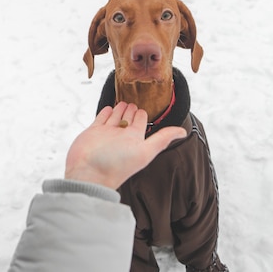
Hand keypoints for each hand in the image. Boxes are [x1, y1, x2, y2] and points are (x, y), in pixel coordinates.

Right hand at [65, 102, 186, 189]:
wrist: (88, 172)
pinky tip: (108, 107)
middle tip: (135, 99)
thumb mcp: (145, 151)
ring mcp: (106, 133)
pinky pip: (101, 118)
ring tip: (123, 100)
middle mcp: (121, 135)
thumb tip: (184, 132)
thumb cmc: (116, 166)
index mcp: (134, 139)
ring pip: (115, 116)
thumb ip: (162, 139)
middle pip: (128, 118)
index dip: (143, 114)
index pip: (140, 122)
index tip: (145, 106)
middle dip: (132, 109)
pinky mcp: (92, 131)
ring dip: (119, 108)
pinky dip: (105, 112)